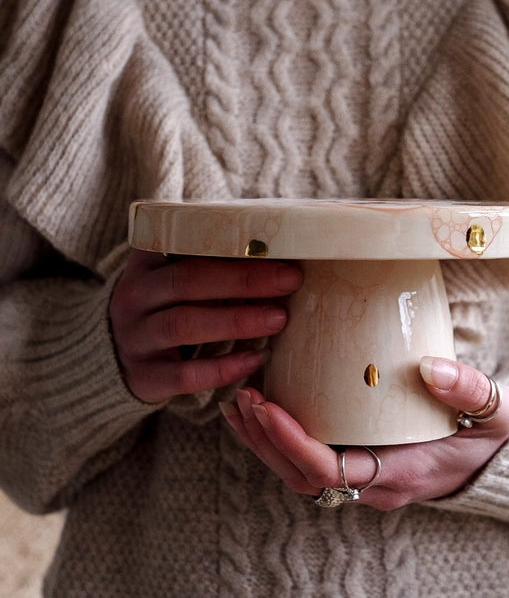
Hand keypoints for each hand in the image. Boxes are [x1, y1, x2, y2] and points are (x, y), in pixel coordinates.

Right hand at [109, 250, 302, 402]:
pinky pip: (185, 374)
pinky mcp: (145, 376)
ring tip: (279, 318)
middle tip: (290, 278)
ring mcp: (136, 338)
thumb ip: (205, 258)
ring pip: (185, 324)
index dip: (224, 241)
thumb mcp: (170, 276)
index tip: (268, 240)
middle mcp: (136, 297)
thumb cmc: (162, 308)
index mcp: (147, 265)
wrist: (110, 358)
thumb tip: (277, 243)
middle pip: (189, 281)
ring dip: (237, 320)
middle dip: (244, 279)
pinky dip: (223, 368)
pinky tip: (256, 359)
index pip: (181, 243)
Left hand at [221, 357, 508, 509]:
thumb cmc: (495, 438)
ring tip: (239, 404)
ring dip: (265, 442)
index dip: (293, 443)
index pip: (333, 471)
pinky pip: (311, 460)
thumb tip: (430, 366)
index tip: (267, 408)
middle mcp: (378, 483)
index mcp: (403, 472)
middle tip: (243, 398)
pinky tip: (263, 410)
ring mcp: (368, 476)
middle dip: (267, 441)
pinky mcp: (363, 461)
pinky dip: (281, 438)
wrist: (501, 462)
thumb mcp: (496, 412)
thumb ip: (469, 390)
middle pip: (304, 477)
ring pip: (301, 474)